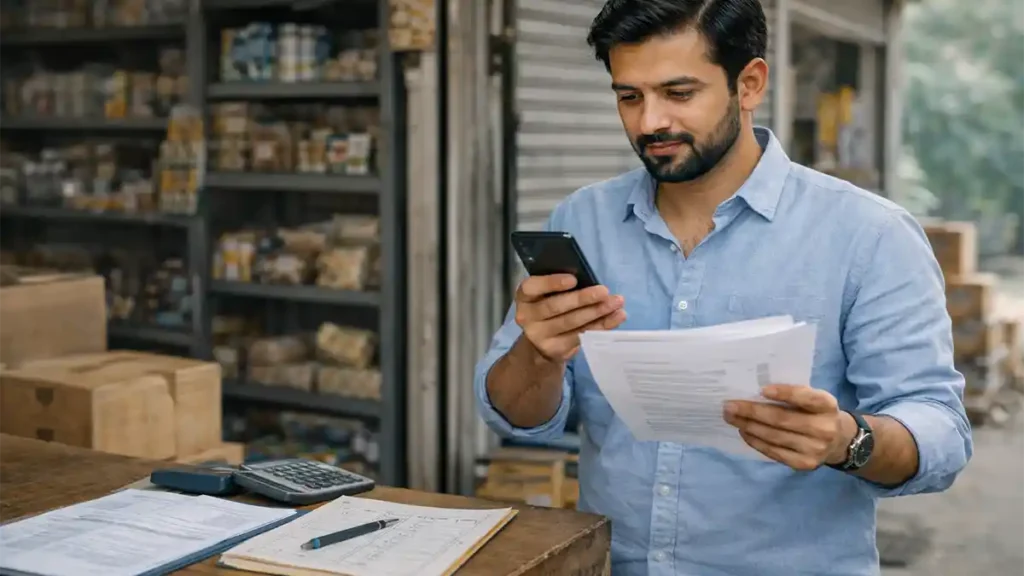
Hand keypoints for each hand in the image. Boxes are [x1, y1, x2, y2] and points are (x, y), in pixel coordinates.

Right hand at [514, 274, 625, 361]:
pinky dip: (601, 326)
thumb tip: (591, 281)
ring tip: (616, 304)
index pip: (532, 287)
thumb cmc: (550, 305)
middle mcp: (527, 317)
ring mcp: (540, 336)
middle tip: (604, 292)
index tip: (573, 279)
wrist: (542, 341)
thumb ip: (562, 286)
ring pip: (571, 323)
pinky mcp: (556, 349)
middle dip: (582, 299)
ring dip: (596, 312)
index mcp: (525, 296)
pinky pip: (582, 336)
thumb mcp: (548, 293)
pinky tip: (616, 317)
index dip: (551, 283)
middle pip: (555, 307)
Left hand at [722, 385, 853, 470]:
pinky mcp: (804, 464)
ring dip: (748, 426)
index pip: (806, 398)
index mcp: (827, 405)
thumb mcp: (814, 398)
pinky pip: (774, 452)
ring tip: (731, 417)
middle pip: (782, 419)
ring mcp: (814, 449)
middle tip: (729, 406)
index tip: (761, 390)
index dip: (785, 393)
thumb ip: (794, 394)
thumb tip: (754, 391)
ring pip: (774, 437)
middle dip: (752, 412)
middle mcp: (824, 429)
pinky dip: (755, 441)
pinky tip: (744, 432)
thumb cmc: (816, 412)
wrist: (838, 441)